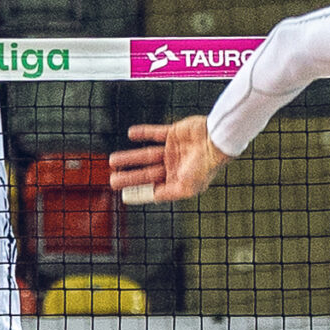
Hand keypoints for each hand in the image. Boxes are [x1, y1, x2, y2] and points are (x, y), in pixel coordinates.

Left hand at [109, 115, 230, 204]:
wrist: (217, 139)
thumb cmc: (205, 166)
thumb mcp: (187, 188)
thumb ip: (169, 194)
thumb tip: (153, 197)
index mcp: (178, 180)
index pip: (154, 188)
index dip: (139, 192)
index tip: (124, 195)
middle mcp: (174, 166)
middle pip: (146, 173)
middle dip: (128, 177)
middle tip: (112, 181)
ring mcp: (174, 149)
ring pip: (146, 154)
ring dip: (129, 157)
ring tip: (112, 160)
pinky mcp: (174, 133)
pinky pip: (155, 133)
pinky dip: (143, 132)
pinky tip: (131, 134)